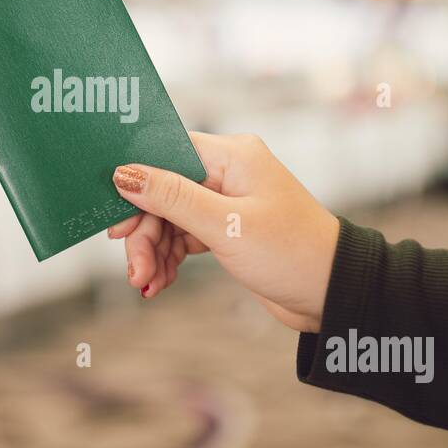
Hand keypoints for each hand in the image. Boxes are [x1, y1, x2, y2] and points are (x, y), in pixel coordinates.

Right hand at [109, 132, 339, 332]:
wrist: (332, 293)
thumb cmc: (290, 252)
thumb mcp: (225, 226)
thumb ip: (172, 198)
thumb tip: (124, 173)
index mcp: (232, 155)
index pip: (166, 154)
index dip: (136, 183)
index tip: (115, 218)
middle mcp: (228, 172)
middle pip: (163, 192)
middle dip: (144, 233)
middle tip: (135, 270)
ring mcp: (227, 201)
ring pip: (170, 218)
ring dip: (154, 251)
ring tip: (147, 284)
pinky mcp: (227, 229)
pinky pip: (184, 236)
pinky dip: (169, 258)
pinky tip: (160, 282)